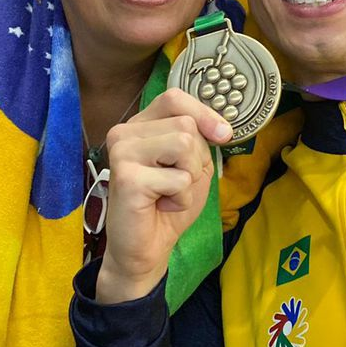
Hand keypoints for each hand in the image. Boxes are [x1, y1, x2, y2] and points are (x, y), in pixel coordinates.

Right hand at [95, 89, 232, 303]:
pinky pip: (178, 178)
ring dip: (189, 177)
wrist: (146, 248)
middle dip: (197, 159)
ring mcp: (122, 152)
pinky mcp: (126, 176)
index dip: (204, 113)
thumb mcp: (194, 165)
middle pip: (185, 124)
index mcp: (140, 125)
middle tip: (177, 182)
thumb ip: (201, 140)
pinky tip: (161, 206)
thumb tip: (221, 128)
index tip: (222, 135)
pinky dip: (181, 198)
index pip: (174, 98)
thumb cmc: (168, 205)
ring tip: (169, 193)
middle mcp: (125, 132)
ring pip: (183, 145)